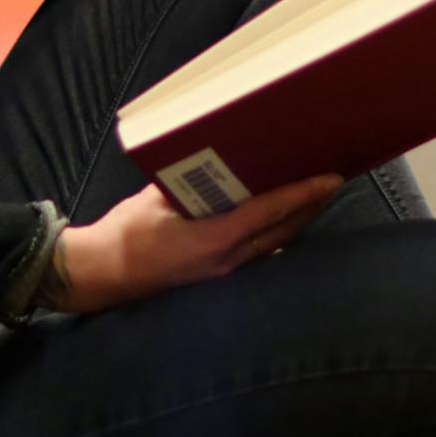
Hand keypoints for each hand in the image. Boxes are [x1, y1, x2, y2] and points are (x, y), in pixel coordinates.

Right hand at [56, 174, 343, 313]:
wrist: (102, 274)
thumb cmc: (125, 232)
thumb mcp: (156, 197)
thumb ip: (190, 182)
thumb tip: (216, 161)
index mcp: (213, 238)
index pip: (270, 212)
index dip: (303, 194)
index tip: (330, 178)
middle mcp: (226, 260)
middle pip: (281, 230)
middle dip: (310, 206)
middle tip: (333, 179)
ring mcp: (222, 271)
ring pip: (273, 243)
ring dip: (296, 220)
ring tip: (316, 195)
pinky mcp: (215, 274)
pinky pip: (257, 251)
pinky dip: (275, 232)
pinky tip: (283, 219)